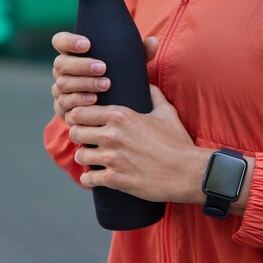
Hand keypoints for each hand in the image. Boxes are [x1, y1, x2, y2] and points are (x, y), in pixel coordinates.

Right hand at [51, 32, 158, 123]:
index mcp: (73, 55)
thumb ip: (142, 52)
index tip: (88, 44)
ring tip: (105, 85)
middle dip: (81, 65)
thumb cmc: (121, 79)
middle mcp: (62, 72)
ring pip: (63, 84)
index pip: (60, 41)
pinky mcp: (63, 109)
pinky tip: (94, 101)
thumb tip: (154, 42)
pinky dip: (79, 102)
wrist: (115, 109)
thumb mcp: (130, 65)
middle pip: (61, 64)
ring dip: (84, 84)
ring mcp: (61, 91)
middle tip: (103, 68)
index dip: (69, 41)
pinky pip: (65, 104)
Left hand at [68, 85, 211, 203]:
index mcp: (120, 116)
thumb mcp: (167, 113)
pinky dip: (90, 179)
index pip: (80, 111)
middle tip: (88, 140)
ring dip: (85, 157)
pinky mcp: (115, 179)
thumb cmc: (178, 141)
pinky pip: (88, 179)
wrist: (188, 171)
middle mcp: (112, 135)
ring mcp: (112, 158)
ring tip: (93, 158)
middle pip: (75, 132)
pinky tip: (96, 177)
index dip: (80, 116)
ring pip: (79, 155)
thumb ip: (154, 95)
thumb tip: (148, 83)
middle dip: (80, 136)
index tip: (85, 121)